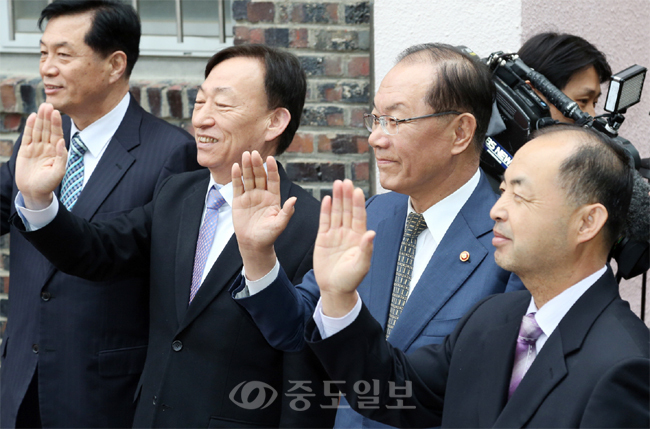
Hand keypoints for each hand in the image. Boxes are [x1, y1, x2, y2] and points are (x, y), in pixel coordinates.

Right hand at [15, 103, 66, 209]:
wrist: (34, 192)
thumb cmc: (48, 184)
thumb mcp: (58, 172)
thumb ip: (61, 157)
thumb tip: (61, 141)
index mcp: (56, 151)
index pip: (57, 134)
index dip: (56, 124)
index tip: (56, 113)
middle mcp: (47, 147)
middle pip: (47, 129)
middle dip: (48, 117)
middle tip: (49, 104)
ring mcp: (36, 148)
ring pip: (38, 131)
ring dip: (40, 119)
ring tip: (42, 107)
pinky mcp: (25, 150)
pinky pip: (28, 136)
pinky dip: (29, 127)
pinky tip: (32, 117)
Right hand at [232, 151, 295, 279]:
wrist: (254, 244)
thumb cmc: (269, 235)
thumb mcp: (280, 224)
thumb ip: (287, 212)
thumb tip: (294, 199)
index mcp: (274, 198)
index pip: (273, 180)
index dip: (272, 169)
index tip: (271, 159)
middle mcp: (262, 194)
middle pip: (260, 176)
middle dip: (257, 164)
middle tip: (254, 153)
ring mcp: (250, 196)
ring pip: (249, 178)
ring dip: (246, 167)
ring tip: (245, 155)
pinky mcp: (239, 201)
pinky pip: (238, 186)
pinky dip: (236, 177)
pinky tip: (235, 167)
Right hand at [314, 180, 374, 316]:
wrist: (334, 289)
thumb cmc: (350, 279)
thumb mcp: (361, 265)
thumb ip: (366, 249)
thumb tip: (371, 233)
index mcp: (359, 237)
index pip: (359, 216)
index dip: (358, 203)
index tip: (358, 190)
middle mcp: (348, 233)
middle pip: (347, 210)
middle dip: (347, 196)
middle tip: (346, 181)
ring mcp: (335, 234)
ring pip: (336, 213)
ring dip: (337, 199)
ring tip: (337, 184)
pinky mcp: (323, 238)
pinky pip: (324, 221)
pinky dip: (325, 210)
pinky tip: (327, 199)